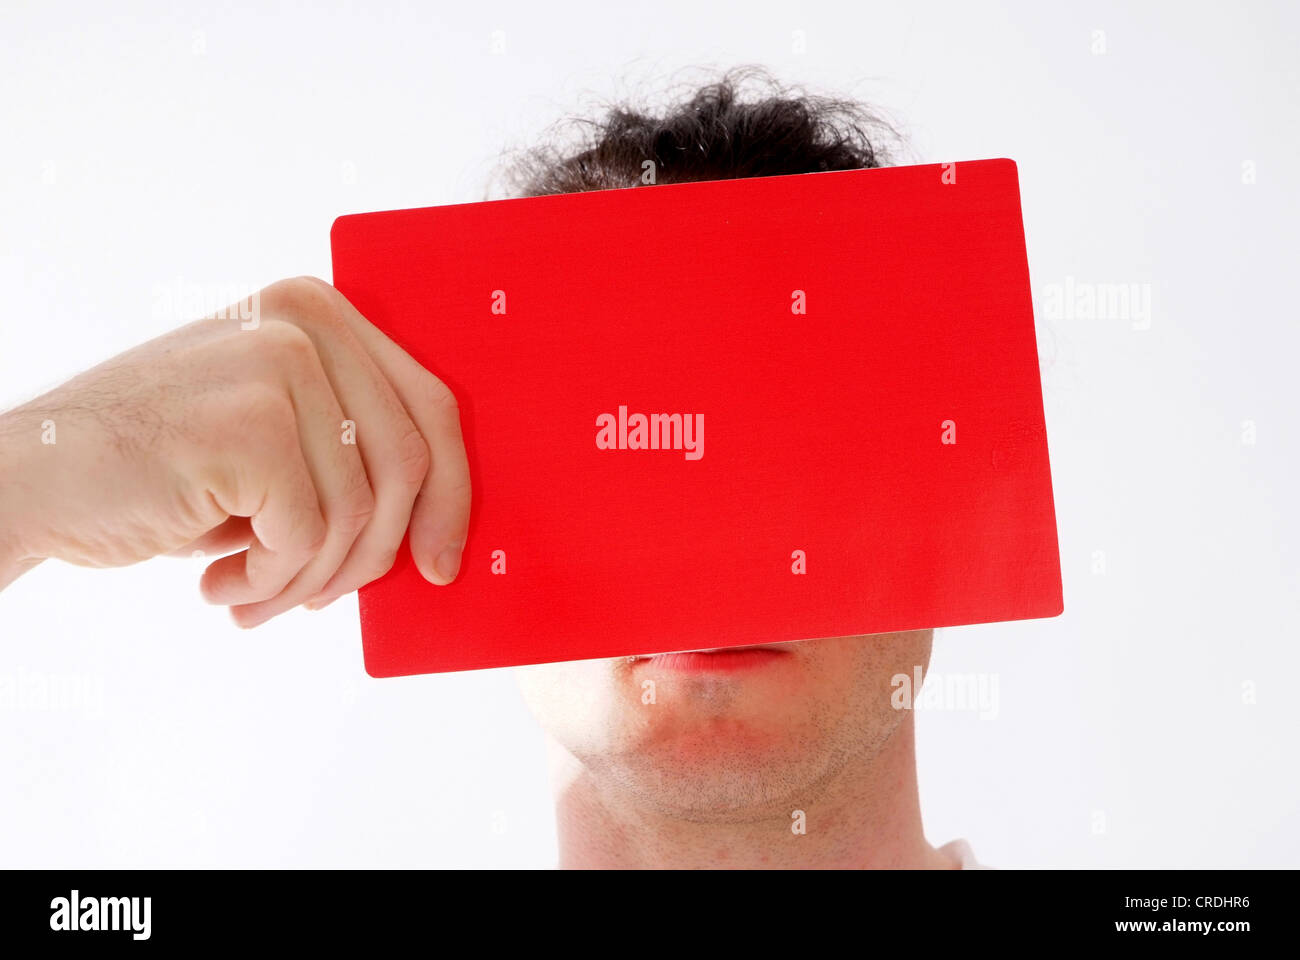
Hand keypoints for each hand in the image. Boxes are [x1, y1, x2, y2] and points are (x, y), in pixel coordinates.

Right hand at [0, 276, 469, 625]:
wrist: (35, 474)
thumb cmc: (162, 464)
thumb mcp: (271, 432)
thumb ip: (347, 448)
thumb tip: (436, 526)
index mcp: (322, 312)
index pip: (431, 406)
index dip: (452, 494)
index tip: (442, 560)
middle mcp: (307, 324)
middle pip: (408, 463)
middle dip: (374, 552)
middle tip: (322, 597)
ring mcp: (279, 367)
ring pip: (358, 511)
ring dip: (310, 578)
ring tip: (256, 594)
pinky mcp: (250, 425)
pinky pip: (306, 534)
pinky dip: (271, 579)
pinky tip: (221, 583)